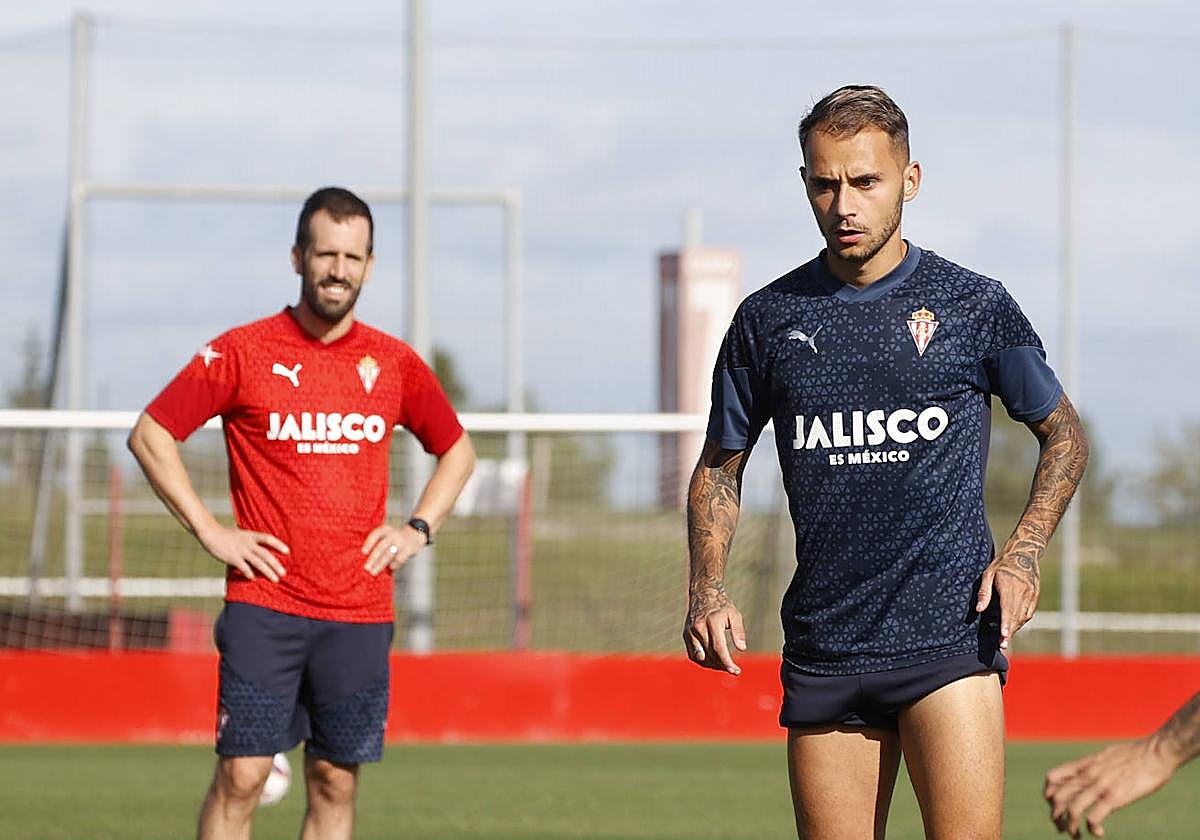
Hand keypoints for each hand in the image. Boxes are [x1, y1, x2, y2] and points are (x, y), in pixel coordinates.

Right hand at [196, 524, 287, 582]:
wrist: (211, 534)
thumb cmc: (226, 535)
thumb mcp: (241, 534)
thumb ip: (251, 540)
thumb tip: (260, 547)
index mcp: (251, 535)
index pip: (268, 539)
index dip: (278, 545)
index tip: (288, 551)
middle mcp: (248, 543)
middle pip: (265, 554)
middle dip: (275, 564)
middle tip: (283, 573)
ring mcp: (241, 551)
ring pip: (258, 563)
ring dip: (267, 572)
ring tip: (275, 579)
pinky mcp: (232, 558)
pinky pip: (244, 567)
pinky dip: (249, 574)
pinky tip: (253, 579)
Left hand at [362, 522, 426, 575]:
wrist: (415, 532)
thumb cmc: (395, 537)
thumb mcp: (387, 534)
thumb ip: (378, 543)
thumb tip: (367, 559)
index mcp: (385, 529)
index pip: (375, 535)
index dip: (369, 543)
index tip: (363, 552)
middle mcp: (393, 535)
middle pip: (381, 547)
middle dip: (373, 558)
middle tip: (366, 568)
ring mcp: (401, 542)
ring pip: (388, 555)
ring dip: (380, 565)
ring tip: (373, 572)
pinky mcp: (409, 549)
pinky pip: (399, 559)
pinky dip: (393, 565)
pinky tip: (390, 568)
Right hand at [683, 585, 746, 675]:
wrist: (703, 594)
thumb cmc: (721, 605)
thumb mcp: (734, 615)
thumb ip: (738, 631)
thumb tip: (742, 649)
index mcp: (712, 622)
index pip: (719, 648)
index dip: (727, 662)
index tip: (736, 671)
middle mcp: (698, 628)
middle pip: (710, 654)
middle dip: (722, 665)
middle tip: (733, 669)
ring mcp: (690, 632)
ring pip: (700, 657)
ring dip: (712, 665)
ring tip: (724, 664)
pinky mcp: (686, 635)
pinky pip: (693, 654)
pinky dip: (703, 660)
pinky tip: (713, 660)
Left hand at [976, 550, 1038, 649]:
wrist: (1024, 553)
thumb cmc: (1001, 563)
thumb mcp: (988, 574)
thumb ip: (984, 592)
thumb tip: (979, 610)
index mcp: (1010, 587)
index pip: (1008, 609)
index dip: (1006, 624)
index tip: (1004, 636)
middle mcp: (1023, 592)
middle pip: (1016, 616)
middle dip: (1009, 631)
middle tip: (1003, 645)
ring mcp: (1031, 594)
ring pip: (1024, 616)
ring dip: (1015, 628)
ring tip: (1006, 638)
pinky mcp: (1035, 595)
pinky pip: (1029, 612)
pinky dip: (1022, 620)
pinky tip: (1014, 626)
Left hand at [1044, 737, 1177, 836]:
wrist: (1156, 752)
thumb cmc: (1135, 753)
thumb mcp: (1105, 755)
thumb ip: (1093, 765)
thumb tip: (1089, 770)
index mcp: (1084, 765)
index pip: (1052, 779)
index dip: (1048, 795)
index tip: (1056, 806)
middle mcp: (1088, 776)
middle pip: (1057, 798)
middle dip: (1056, 816)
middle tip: (1062, 827)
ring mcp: (1100, 786)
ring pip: (1072, 810)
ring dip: (1071, 827)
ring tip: (1077, 835)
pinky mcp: (1115, 797)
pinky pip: (1094, 817)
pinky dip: (1092, 828)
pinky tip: (1098, 832)